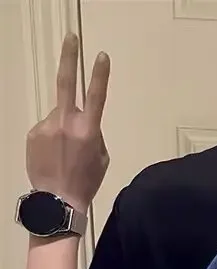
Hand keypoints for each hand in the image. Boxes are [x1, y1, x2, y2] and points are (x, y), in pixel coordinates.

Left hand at [26, 33, 110, 213]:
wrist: (58, 200)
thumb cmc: (87, 181)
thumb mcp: (102, 158)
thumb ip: (94, 134)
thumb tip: (83, 122)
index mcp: (88, 130)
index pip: (96, 96)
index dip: (100, 74)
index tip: (101, 55)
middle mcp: (66, 123)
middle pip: (65, 84)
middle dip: (68, 58)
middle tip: (70, 38)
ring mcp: (46, 127)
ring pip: (57, 116)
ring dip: (62, 127)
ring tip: (63, 152)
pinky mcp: (33, 134)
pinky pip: (45, 129)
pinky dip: (50, 138)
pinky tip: (53, 155)